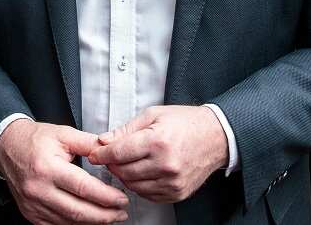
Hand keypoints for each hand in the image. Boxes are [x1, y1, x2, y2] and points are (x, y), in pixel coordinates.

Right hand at [0, 119, 127, 224]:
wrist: (8, 147)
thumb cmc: (35, 140)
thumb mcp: (63, 134)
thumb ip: (89, 143)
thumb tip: (111, 150)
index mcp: (47, 168)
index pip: (83, 187)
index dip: (105, 196)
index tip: (122, 199)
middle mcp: (38, 189)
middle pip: (77, 211)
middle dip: (104, 215)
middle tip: (121, 213)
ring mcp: (33, 205)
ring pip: (68, 222)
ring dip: (92, 222)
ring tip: (110, 217)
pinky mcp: (31, 214)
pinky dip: (75, 224)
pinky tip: (89, 220)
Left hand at [87, 105, 227, 203]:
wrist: (215, 137)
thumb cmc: (186, 123)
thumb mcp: (153, 115)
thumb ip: (126, 129)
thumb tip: (103, 140)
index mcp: (157, 141)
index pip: (118, 153)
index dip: (101, 154)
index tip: (95, 154)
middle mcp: (165, 164)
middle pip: (123, 172)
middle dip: (112, 164)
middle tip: (112, 156)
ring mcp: (172, 182)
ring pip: (133, 186)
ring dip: (125, 176)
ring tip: (129, 162)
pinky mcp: (177, 193)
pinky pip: (148, 195)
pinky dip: (140, 185)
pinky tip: (144, 172)